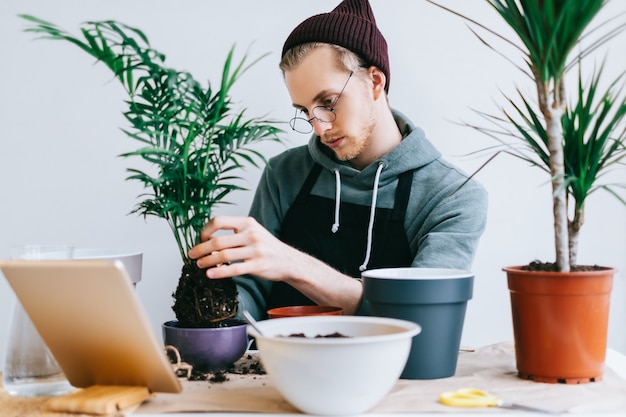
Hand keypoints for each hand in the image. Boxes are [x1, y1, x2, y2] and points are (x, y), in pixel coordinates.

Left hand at [188, 215, 363, 313]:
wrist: (289, 261)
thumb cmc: (268, 247)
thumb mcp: (254, 232)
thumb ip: (235, 233)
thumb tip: (209, 238)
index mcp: (248, 223)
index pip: (219, 221)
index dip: (205, 230)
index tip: (200, 239)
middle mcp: (251, 234)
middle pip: (218, 241)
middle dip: (201, 249)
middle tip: (192, 255)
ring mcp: (255, 250)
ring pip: (224, 255)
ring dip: (207, 261)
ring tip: (199, 265)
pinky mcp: (257, 265)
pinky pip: (234, 269)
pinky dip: (219, 272)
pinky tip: (210, 274)